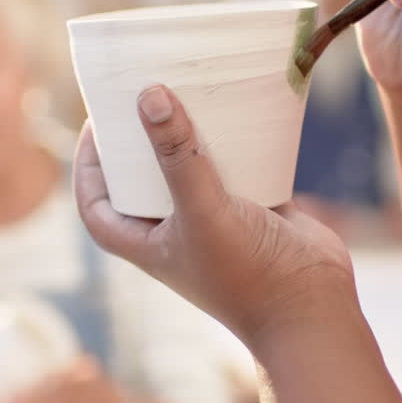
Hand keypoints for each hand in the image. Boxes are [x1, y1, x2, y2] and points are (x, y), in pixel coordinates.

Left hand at [74, 87, 357, 346]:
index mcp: (147, 244)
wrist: (313, 309)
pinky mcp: (256, 210)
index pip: (97, 205)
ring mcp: (217, 221)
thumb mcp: (204, 211)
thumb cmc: (248, 275)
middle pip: (142, 181)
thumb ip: (176, 155)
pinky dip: (236, 143)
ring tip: (186, 93)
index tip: (96, 123)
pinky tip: (240, 110)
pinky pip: (237, 168)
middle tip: (142, 95)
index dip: (88, 167)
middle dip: (138, 141)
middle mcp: (178, 231)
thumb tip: (149, 94)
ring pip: (192, 171)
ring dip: (188, 138)